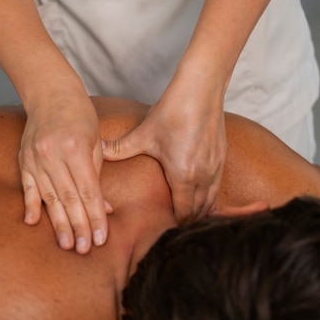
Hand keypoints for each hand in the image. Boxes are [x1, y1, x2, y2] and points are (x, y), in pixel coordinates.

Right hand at [20, 95, 110, 253]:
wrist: (51, 93)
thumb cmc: (80, 117)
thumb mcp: (95, 142)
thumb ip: (97, 176)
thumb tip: (105, 209)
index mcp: (75, 148)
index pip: (88, 191)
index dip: (95, 216)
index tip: (101, 238)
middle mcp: (53, 154)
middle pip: (68, 198)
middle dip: (78, 226)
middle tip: (85, 249)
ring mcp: (35, 158)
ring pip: (49, 197)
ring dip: (58, 223)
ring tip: (67, 244)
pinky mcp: (24, 160)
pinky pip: (27, 187)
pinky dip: (30, 205)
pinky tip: (32, 223)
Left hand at [103, 92, 226, 222]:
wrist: (202, 89)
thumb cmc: (173, 111)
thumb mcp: (144, 134)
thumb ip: (120, 148)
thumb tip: (97, 152)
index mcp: (184, 175)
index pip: (183, 212)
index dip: (174, 224)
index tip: (164, 230)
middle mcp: (204, 176)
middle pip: (198, 211)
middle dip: (186, 221)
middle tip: (172, 229)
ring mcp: (216, 167)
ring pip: (211, 201)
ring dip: (200, 211)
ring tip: (188, 218)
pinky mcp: (222, 158)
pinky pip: (218, 187)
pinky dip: (210, 197)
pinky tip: (202, 198)